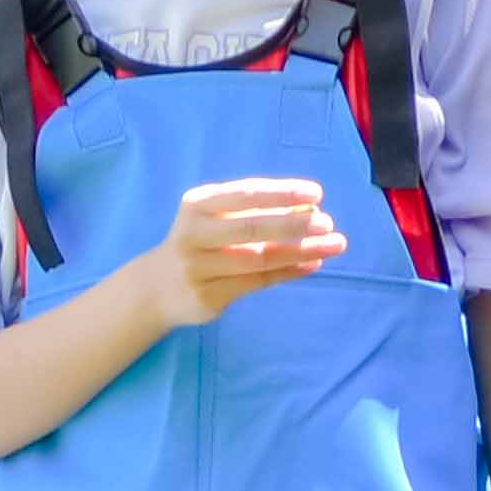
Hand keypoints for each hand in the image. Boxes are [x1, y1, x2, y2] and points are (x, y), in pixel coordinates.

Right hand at [134, 176, 339, 329]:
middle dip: (294, 223)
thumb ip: (253, 211)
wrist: (156, 288)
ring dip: (301, 250)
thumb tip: (309, 206)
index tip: (316, 194)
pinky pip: (257, 282)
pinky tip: (313, 264)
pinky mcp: (208, 296)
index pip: (246, 194)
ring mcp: (199, 269)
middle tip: (327, 221)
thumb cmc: (198, 244)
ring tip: (334, 244)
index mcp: (197, 205)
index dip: (282, 193)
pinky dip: (289, 272)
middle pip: (252, 227)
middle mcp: (193, 234)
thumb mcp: (214, 219)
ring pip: (259, 258)